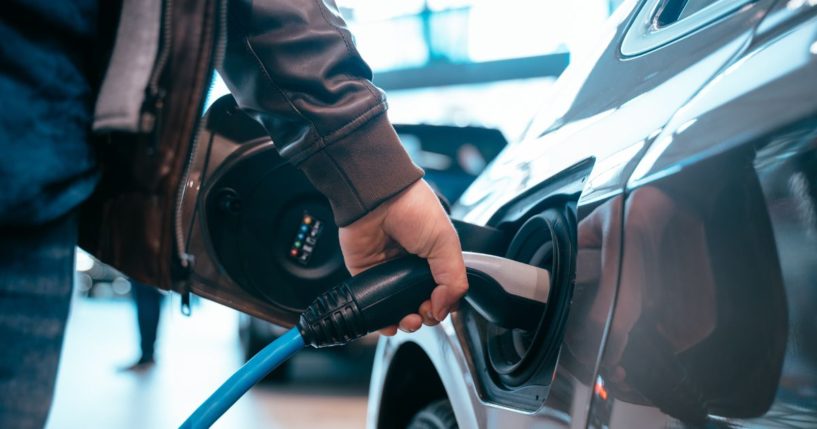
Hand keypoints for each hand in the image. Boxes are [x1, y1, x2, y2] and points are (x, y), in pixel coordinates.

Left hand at [339, 180, 467, 334]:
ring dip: (406, 322)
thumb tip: (445, 309)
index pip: (445, 292)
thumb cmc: (412, 208)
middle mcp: (413, 267)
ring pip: (399, 309)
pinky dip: (382, 319)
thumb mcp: (446, 242)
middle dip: (426, 316)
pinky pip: (374, 304)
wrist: (377, 198)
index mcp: (435, 258)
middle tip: (424, 312)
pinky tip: (390, 322)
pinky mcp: (367, 275)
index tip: (441, 307)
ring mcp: (390, 272)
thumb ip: (452, 279)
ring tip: (409, 320)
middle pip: (422, 304)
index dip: (445, 305)